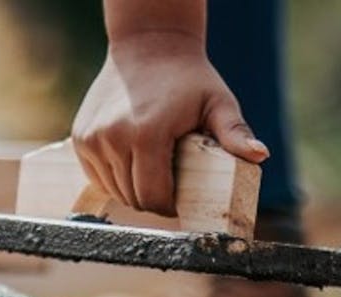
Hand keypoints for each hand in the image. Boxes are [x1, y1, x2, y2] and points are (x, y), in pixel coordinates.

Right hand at [70, 33, 267, 215]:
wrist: (147, 46)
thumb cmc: (188, 78)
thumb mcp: (218, 103)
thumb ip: (235, 132)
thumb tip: (259, 155)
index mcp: (147, 135)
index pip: (153, 196)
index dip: (169, 207)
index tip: (181, 202)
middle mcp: (112, 138)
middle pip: (132, 196)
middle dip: (152, 200)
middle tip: (170, 189)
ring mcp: (92, 139)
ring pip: (113, 189)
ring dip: (132, 190)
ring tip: (152, 174)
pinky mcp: (81, 138)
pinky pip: (97, 176)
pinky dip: (113, 178)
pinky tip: (131, 164)